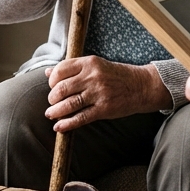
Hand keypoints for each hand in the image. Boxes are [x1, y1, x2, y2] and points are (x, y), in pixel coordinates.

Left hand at [44, 57, 170, 132]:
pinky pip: (80, 118)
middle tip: (52, 102)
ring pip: (69, 104)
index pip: (61, 70)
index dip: (52, 80)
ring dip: (55, 111)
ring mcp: (98, 94)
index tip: (52, 87)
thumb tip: (48, 73)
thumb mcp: (95, 65)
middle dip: (52, 98)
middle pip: (62, 88)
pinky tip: (59, 127)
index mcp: (89, 63)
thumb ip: (72, 68)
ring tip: (51, 114)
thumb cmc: (115, 75)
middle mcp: (92, 77)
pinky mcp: (104, 109)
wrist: (141, 86)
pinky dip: (67, 124)